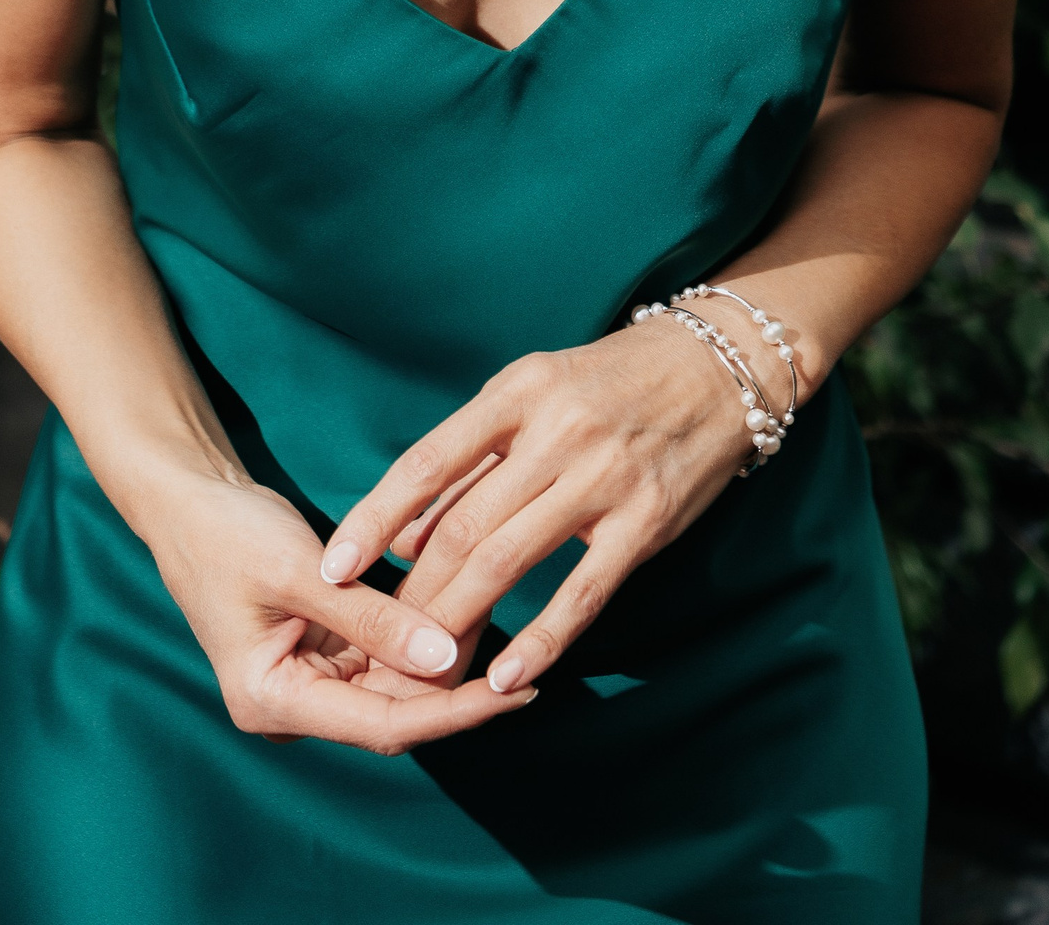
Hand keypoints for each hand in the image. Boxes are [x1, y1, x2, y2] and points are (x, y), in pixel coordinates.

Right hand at [143, 468, 538, 751]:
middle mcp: (295, 703)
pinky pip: (384, 650)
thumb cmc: (227, 534)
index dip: (450, 713)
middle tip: (516, 643)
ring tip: (497, 612)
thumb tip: (444, 658)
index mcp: (273, 701)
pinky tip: (461, 601)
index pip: (383, 724)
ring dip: (442, 650)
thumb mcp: (299, 572)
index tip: (510, 694)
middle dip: (454, 676)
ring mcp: (310, 678)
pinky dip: (419, 628)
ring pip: (396, 680)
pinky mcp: (324, 648)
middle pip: (395, 707)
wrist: (188, 499)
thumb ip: (370, 618)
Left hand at [318, 320, 749, 695]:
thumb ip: (470, 463)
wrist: (715, 370)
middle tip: (376, 643)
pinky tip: (505, 678)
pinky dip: (540, 639)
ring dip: (459, 620)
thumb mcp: (531, 396)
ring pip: (510, 560)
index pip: (427, 462)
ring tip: (422, 668)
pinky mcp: (645, 522)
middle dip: (413, 592)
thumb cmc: (606, 385)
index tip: (333, 566)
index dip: (374, 517)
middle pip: (464, 526)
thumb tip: (400, 537)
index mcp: (516, 393)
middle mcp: (554, 432)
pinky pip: (583, 592)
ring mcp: (603, 478)